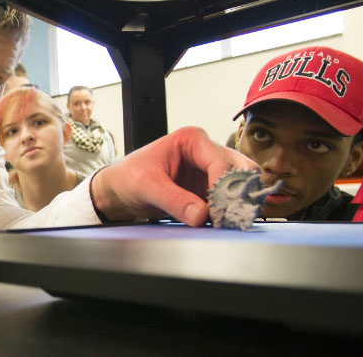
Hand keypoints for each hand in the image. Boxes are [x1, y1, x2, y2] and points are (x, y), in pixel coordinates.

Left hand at [89, 126, 257, 225]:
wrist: (121, 190)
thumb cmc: (129, 177)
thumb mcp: (147, 187)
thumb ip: (173, 200)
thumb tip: (201, 216)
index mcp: (192, 140)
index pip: (220, 161)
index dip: (222, 187)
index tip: (217, 211)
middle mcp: (207, 151)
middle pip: (241, 167)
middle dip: (240, 191)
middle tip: (231, 214)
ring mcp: (211, 170)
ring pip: (241, 183)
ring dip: (238, 201)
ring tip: (226, 220)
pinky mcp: (210, 188)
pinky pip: (230, 198)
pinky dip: (230, 209)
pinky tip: (221, 222)